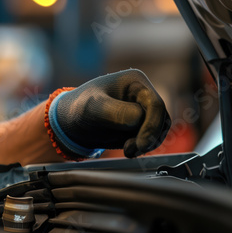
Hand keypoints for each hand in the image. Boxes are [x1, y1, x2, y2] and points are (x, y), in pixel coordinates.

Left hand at [50, 69, 170, 157]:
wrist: (70, 122)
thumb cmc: (79, 109)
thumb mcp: (92, 108)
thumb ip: (114, 112)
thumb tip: (138, 118)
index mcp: (135, 81)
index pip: (155, 104)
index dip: (152, 126)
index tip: (140, 144)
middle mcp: (143, 93)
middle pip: (161, 118)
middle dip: (149, 137)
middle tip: (130, 151)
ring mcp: (144, 109)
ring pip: (159, 130)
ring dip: (147, 144)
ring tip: (128, 151)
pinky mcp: (141, 124)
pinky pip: (152, 138)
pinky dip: (143, 147)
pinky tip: (129, 150)